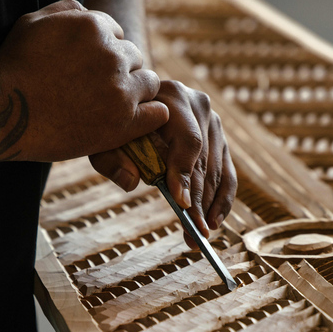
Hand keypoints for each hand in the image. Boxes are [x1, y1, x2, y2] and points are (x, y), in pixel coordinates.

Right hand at [0, 0, 168, 161]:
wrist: (5, 116)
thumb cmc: (12, 69)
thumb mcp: (31, 23)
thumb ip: (65, 10)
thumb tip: (88, 11)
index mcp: (94, 26)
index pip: (117, 34)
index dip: (103, 52)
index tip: (89, 69)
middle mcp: (113, 54)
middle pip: (133, 57)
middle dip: (119, 70)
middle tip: (97, 90)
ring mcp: (121, 90)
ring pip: (148, 83)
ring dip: (136, 91)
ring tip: (113, 105)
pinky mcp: (125, 123)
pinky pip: (159, 113)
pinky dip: (152, 115)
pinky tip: (137, 120)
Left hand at [90, 80, 236, 246]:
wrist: (132, 104)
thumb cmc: (117, 124)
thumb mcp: (105, 138)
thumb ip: (111, 159)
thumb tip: (131, 181)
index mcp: (171, 97)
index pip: (187, 140)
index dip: (185, 173)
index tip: (181, 202)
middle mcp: (199, 106)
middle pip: (203, 161)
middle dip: (197, 200)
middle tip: (193, 230)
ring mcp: (214, 124)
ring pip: (216, 171)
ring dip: (209, 206)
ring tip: (200, 234)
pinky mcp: (220, 141)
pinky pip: (227, 174)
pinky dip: (222, 200)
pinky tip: (214, 222)